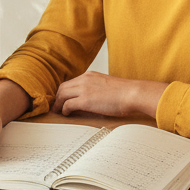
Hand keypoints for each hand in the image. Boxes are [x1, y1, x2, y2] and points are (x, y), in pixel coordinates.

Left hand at [52, 71, 166, 118]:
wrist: (132, 93)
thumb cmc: (125, 93)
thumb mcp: (106, 85)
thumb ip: (96, 88)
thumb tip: (92, 99)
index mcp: (90, 75)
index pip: (71, 82)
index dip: (65, 92)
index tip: (63, 99)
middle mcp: (84, 79)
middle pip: (63, 87)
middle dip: (58, 98)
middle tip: (57, 107)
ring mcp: (84, 89)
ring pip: (62, 95)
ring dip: (58, 104)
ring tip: (58, 112)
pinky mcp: (85, 100)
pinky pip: (67, 105)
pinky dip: (64, 110)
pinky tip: (67, 114)